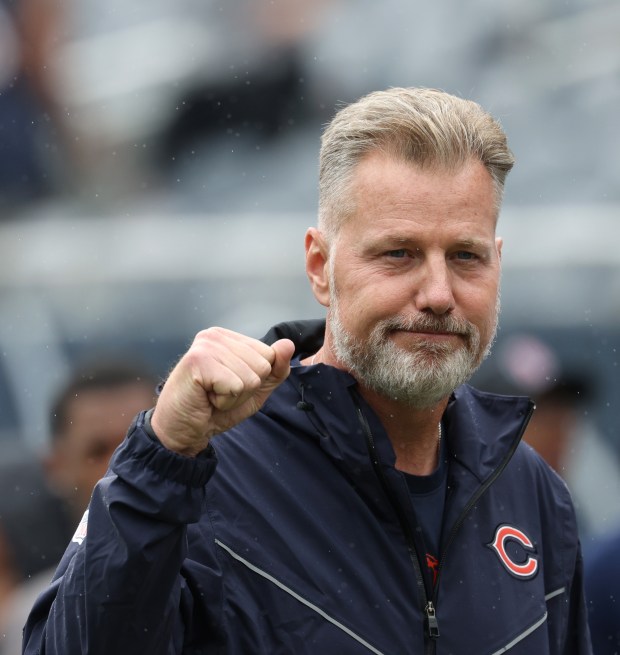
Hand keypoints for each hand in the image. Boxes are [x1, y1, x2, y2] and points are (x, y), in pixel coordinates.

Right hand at [151, 327, 294, 455]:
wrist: (182, 432)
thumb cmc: (215, 409)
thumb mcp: (255, 391)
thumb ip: (275, 369)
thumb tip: (288, 344)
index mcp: (228, 338)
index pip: (269, 354)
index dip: (256, 380)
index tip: (229, 386)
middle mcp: (215, 335)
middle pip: (262, 365)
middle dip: (245, 390)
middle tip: (219, 394)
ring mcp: (206, 346)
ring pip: (251, 378)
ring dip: (234, 397)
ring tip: (212, 396)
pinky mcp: (198, 361)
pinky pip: (236, 386)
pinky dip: (224, 401)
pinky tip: (206, 398)